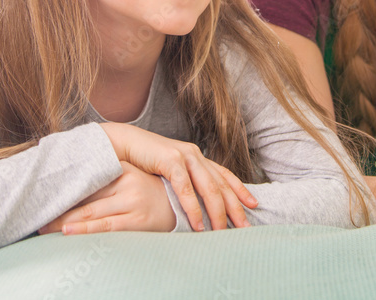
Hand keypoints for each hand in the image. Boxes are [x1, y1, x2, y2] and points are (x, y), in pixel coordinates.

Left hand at [38, 162, 175, 234]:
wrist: (182, 209)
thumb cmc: (150, 195)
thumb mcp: (131, 179)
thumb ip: (108, 178)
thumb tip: (74, 180)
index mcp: (124, 169)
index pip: (88, 179)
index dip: (65, 187)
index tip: (44, 192)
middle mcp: (128, 183)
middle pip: (85, 196)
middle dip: (59, 207)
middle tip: (36, 214)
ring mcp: (133, 202)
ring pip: (91, 212)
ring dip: (64, 221)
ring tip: (44, 227)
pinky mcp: (137, 221)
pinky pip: (105, 226)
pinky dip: (84, 229)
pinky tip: (68, 231)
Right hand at [99, 122, 256, 230]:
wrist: (121, 143)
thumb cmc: (143, 161)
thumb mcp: (169, 171)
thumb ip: (184, 182)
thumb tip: (195, 203)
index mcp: (197, 157)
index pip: (225, 175)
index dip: (241, 189)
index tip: (254, 205)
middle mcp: (195, 155)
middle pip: (221, 185)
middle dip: (235, 208)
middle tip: (244, 227)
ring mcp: (184, 156)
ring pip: (208, 188)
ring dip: (216, 212)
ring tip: (221, 232)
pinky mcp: (170, 160)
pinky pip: (186, 188)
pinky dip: (193, 207)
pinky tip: (197, 223)